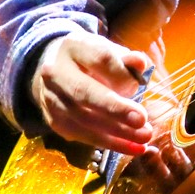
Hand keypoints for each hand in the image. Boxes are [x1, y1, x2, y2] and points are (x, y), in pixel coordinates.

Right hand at [30, 29, 155, 152]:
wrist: (58, 72)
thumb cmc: (92, 61)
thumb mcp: (110, 51)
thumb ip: (126, 59)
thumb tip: (140, 64)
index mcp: (74, 46)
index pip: (100, 59)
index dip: (121, 75)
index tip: (141, 86)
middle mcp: (55, 71)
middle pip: (84, 92)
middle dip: (115, 109)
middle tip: (141, 120)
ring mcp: (50, 98)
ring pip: (83, 119)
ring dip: (116, 132)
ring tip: (144, 138)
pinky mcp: (54, 121)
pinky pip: (82, 136)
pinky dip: (109, 143)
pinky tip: (132, 147)